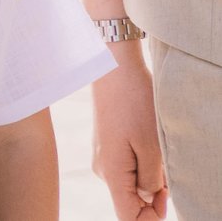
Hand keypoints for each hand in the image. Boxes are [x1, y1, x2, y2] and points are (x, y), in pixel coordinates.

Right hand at [92, 51, 168, 219]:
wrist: (113, 69)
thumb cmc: (133, 104)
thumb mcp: (151, 146)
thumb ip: (151, 180)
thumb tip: (150, 197)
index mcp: (112, 173)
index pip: (128, 216)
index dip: (150, 218)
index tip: (169, 200)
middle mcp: (104, 170)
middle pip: (132, 201)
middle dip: (156, 197)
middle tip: (171, 174)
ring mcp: (105, 157)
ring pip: (133, 184)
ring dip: (152, 178)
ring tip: (160, 152)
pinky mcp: (109, 147)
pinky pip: (129, 169)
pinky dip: (145, 166)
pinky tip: (151, 145)